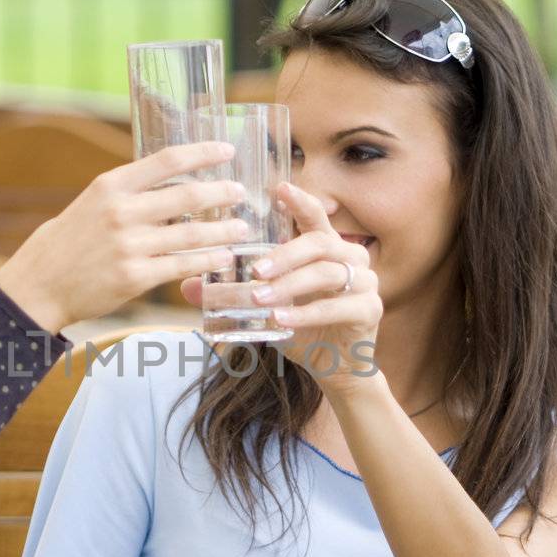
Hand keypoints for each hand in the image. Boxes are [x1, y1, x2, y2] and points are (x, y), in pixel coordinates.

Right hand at [0, 142, 248, 332]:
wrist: (40, 283)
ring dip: (223, 230)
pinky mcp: (135, 277)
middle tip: (241, 193)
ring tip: (241, 229)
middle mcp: (122, 212)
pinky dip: (208, 261)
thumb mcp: (95, 202)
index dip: (203, 153)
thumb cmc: (71, 240)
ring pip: (191, 233)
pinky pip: (183, 266)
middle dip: (222, 192)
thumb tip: (177, 182)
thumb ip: (132, 192)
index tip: (227, 150)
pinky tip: (223, 258)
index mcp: (112, 185)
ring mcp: (129, 246)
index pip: (168, 160)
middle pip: (188, 195)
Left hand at [182, 181, 380, 387]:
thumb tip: (186, 288)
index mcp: (328, 247)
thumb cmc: (302, 329)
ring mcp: (366, 283)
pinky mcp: (370, 310)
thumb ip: (233, 294)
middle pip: (320, 243)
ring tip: (260, 297)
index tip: (279, 188)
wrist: (336, 368)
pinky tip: (281, 319)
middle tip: (254, 270)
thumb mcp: (267, 307)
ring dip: (290, 284)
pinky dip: (306, 313)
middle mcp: (351, 258)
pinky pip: (337, 307)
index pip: (316, 216)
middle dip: (284, 254)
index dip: (300, 201)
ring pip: (327, 273)